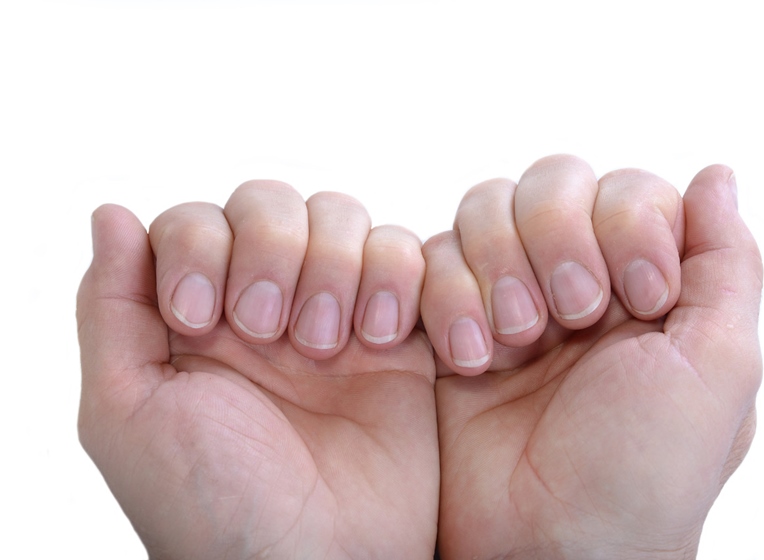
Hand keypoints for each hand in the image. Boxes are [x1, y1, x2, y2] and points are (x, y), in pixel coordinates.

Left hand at [77, 182, 438, 558]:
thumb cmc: (212, 507)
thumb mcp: (128, 413)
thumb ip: (111, 307)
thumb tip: (111, 211)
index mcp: (196, 317)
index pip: (195, 220)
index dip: (202, 247)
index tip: (204, 321)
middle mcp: (264, 303)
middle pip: (270, 202)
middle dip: (272, 249)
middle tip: (271, 331)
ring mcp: (334, 312)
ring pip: (340, 216)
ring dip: (334, 265)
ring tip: (327, 347)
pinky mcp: (398, 332)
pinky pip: (408, 254)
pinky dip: (396, 277)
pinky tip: (380, 338)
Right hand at [421, 156, 762, 558]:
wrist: (544, 547)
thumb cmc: (641, 474)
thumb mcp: (716, 368)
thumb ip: (726, 263)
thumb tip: (716, 175)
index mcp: (645, 284)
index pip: (627, 190)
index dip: (626, 222)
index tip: (639, 296)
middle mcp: (575, 280)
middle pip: (552, 184)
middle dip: (556, 236)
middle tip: (569, 315)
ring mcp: (507, 295)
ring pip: (485, 207)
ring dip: (497, 264)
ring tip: (513, 344)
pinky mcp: (447, 320)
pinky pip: (431, 256)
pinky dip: (447, 294)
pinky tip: (471, 357)